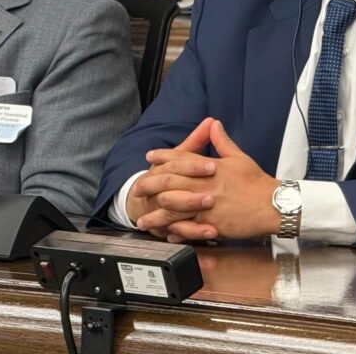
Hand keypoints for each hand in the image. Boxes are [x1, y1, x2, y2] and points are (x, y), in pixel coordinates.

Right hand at [126, 118, 217, 239]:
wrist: (142, 199)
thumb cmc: (168, 175)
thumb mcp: (181, 157)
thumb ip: (197, 140)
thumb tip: (211, 121)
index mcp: (163, 169)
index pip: (177, 164)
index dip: (194, 166)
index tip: (213, 166)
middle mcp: (159, 189)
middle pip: (172, 190)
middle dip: (192, 195)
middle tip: (212, 196)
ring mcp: (161, 209)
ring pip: (174, 213)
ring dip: (192, 218)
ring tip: (212, 222)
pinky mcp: (166, 226)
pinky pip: (179, 232)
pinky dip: (193, 234)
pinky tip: (209, 234)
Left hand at [145, 119, 280, 241]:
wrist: (274, 205)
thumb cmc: (258, 183)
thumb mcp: (240, 158)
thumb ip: (223, 142)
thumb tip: (214, 124)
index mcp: (211, 167)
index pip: (182, 158)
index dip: (164, 157)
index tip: (150, 156)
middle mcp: (205, 184)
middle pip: (171, 182)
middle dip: (151, 185)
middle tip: (136, 189)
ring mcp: (207, 204)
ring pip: (175, 208)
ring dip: (157, 214)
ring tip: (143, 220)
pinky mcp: (212, 222)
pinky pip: (188, 227)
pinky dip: (176, 230)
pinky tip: (166, 233)